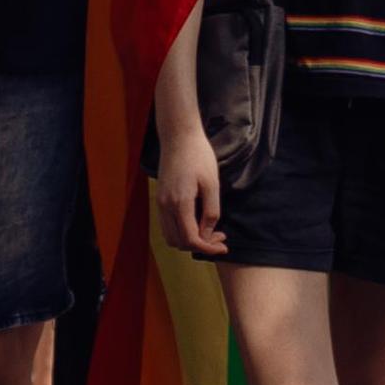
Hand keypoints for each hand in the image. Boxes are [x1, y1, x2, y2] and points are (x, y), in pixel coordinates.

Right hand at [156, 121, 225, 256]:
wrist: (178, 137)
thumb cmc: (199, 156)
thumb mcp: (212, 184)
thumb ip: (211, 211)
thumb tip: (209, 234)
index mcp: (180, 203)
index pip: (191, 239)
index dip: (208, 247)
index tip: (224, 246)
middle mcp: (166, 206)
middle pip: (178, 242)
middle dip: (199, 246)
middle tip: (219, 237)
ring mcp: (160, 203)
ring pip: (170, 236)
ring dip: (189, 240)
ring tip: (209, 231)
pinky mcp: (160, 198)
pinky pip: (167, 225)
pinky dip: (180, 231)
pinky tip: (196, 222)